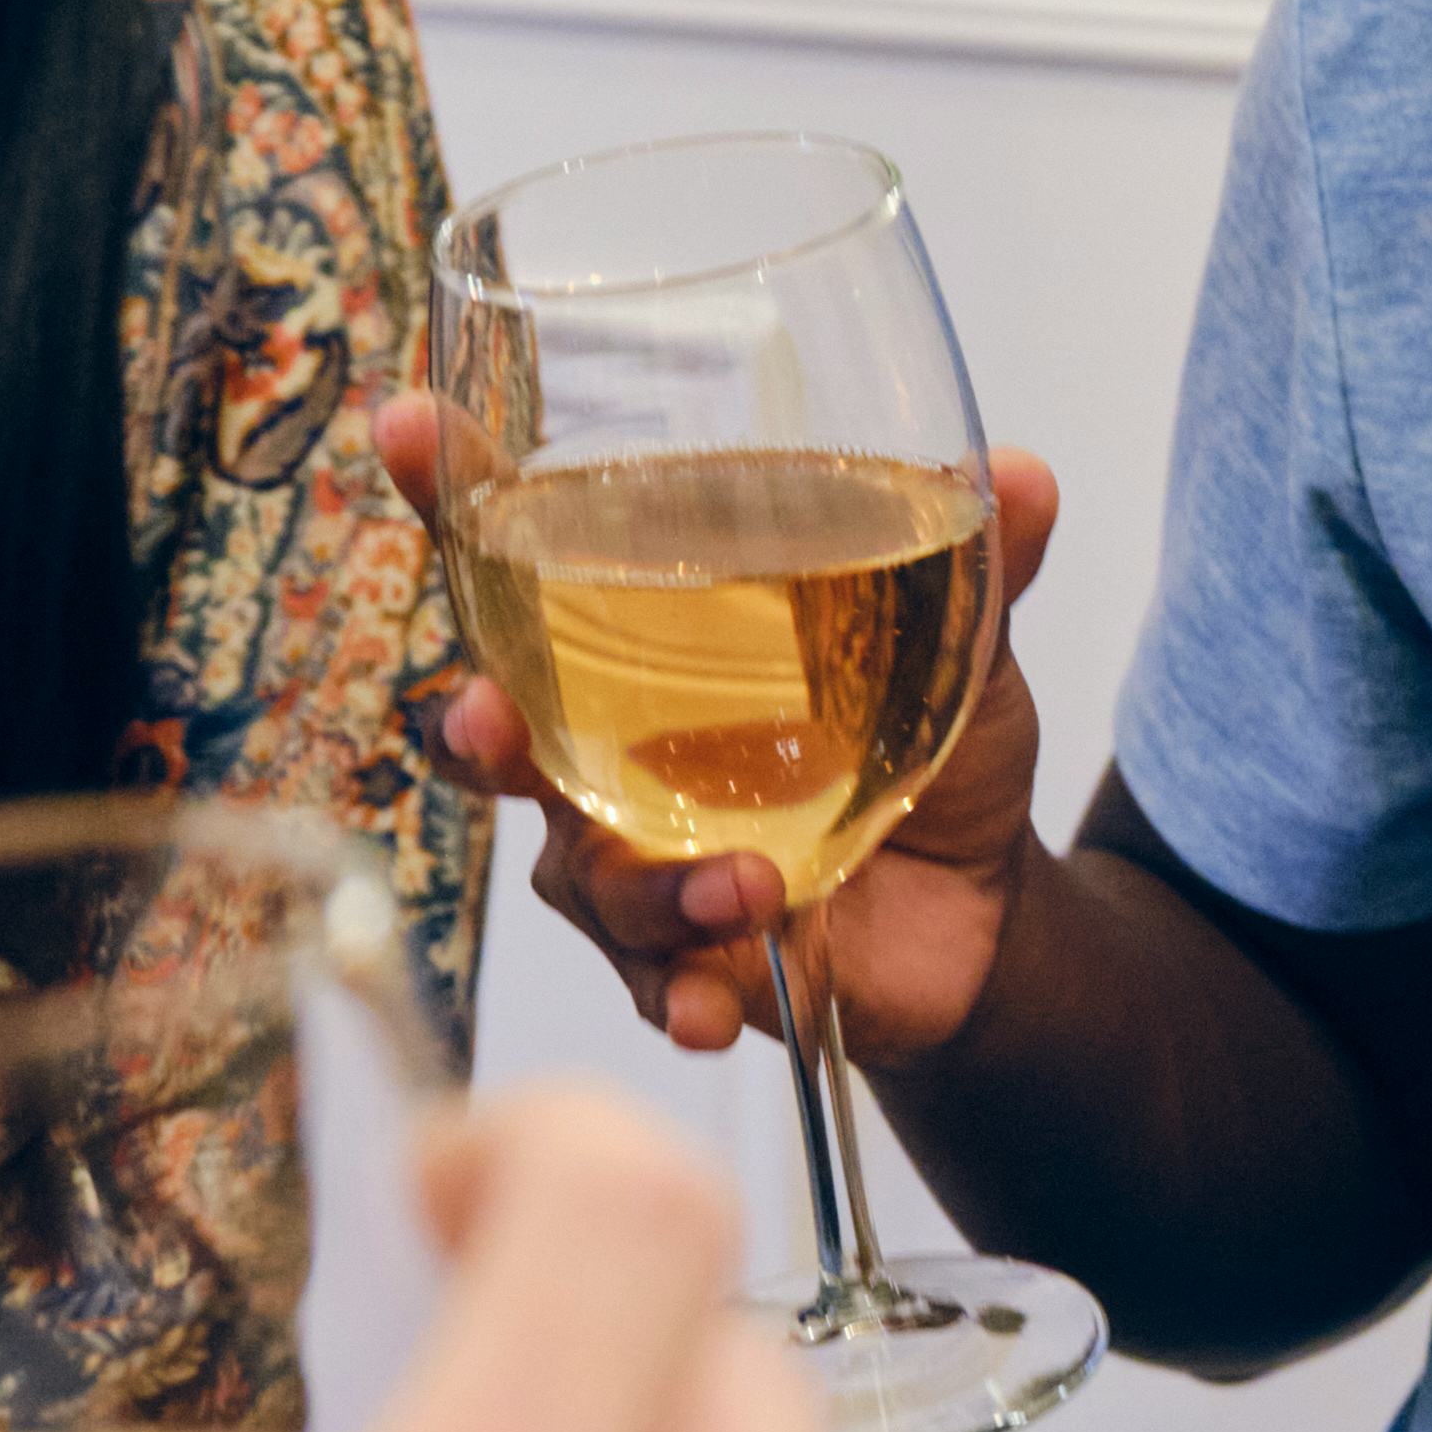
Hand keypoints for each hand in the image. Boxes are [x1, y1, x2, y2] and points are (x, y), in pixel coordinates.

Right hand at [370, 399, 1062, 1061]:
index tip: (402, 425)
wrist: (986, 919)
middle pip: (495, 734)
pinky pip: (649, 985)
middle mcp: (610, 752)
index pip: (524, 562)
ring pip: (580, 874)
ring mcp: (638, 862)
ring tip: (747, 887)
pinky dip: (676, 993)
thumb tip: (1028, 475)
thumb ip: (975, 572)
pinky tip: (709, 1006)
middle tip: (489, 727)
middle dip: (476, 730)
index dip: (451, 495)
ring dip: (646, 884)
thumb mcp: (960, 653)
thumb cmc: (927, 752)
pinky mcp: (687, 960)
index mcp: (647, 647)